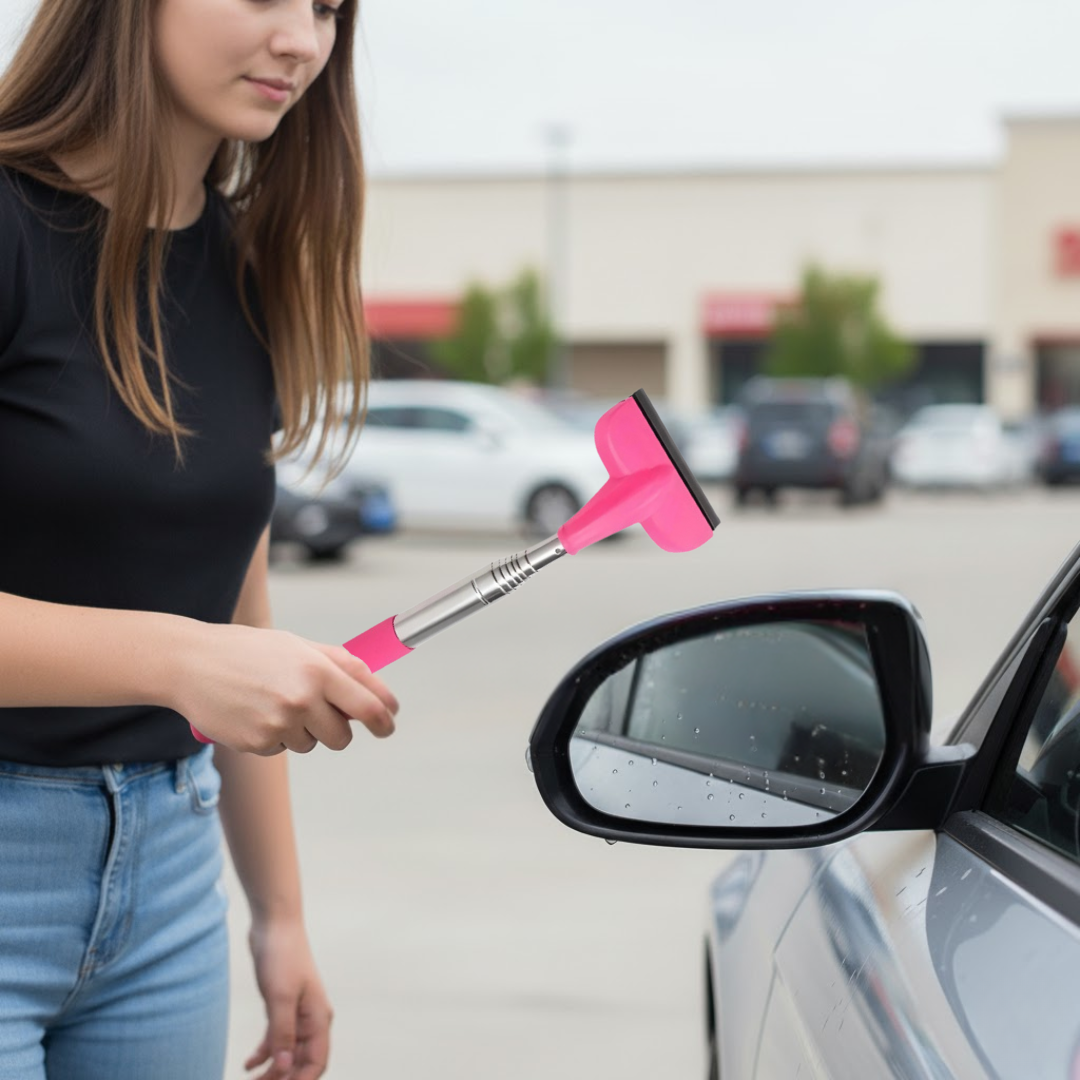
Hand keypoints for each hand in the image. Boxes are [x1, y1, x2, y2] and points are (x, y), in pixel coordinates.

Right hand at [170, 623, 398, 754]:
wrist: (191, 663)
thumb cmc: (250, 651)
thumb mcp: (299, 646)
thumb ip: (341, 665)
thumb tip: (377, 688)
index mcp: (317, 671)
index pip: (369, 706)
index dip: (384, 719)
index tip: (388, 724)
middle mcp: (301, 699)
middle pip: (343, 736)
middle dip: (338, 727)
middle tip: (318, 710)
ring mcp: (279, 724)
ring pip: (314, 743)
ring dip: (304, 730)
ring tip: (275, 701)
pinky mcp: (258, 743)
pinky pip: (284, 748)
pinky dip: (276, 735)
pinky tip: (256, 712)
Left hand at [245, 917, 332, 1079]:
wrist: (274, 924)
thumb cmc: (282, 956)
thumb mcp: (280, 998)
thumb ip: (282, 1034)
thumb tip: (285, 1068)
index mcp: (318, 1017)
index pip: (316, 1062)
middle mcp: (312, 1018)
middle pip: (301, 1061)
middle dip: (283, 1078)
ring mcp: (298, 1012)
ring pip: (288, 1053)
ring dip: (272, 1070)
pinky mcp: (282, 1005)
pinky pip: (276, 1038)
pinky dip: (264, 1053)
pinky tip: (248, 1064)